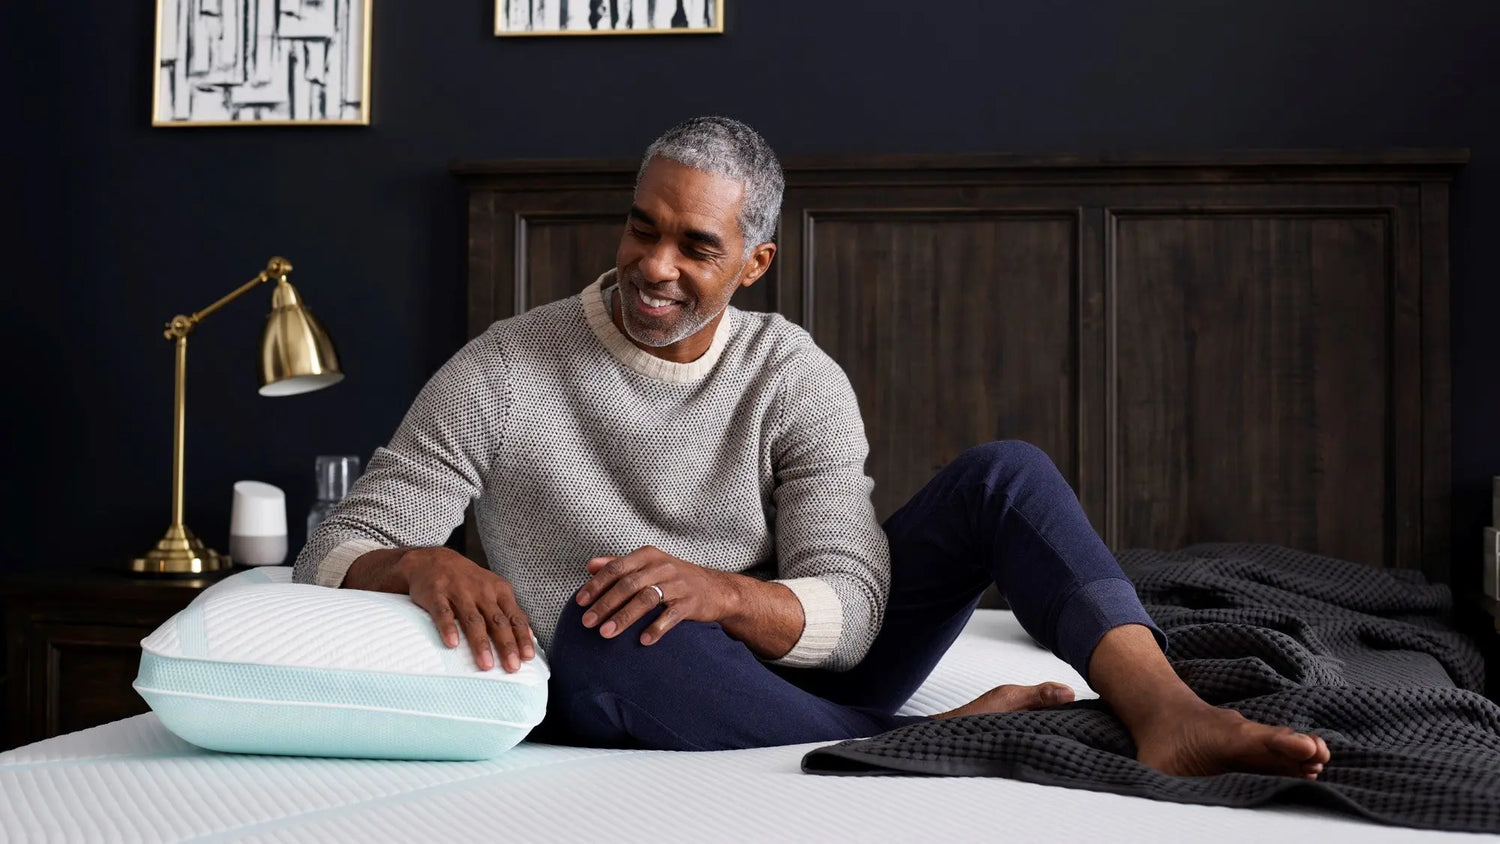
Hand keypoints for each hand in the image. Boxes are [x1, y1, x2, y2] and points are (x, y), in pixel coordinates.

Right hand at [399, 547, 534, 672]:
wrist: (432, 559)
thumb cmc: (468, 581)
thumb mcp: (492, 589)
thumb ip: (508, 611)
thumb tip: (528, 636)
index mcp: (499, 590)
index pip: (514, 617)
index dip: (522, 637)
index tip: (527, 658)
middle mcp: (482, 590)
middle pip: (497, 621)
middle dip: (506, 645)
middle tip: (512, 667)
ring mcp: (458, 591)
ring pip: (473, 620)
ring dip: (480, 643)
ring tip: (486, 665)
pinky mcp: (436, 594)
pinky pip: (443, 612)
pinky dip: (448, 627)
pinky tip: (452, 643)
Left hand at [575, 546, 736, 645]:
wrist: (715, 588)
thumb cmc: (674, 578)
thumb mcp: (648, 565)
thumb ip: (619, 564)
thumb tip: (590, 566)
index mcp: (648, 556)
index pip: (616, 568)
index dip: (596, 585)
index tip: (579, 602)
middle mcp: (662, 566)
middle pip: (628, 584)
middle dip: (605, 604)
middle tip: (587, 622)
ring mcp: (678, 584)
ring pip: (646, 599)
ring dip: (624, 617)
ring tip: (606, 633)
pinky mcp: (691, 602)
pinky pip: (671, 615)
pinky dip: (657, 628)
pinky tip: (643, 641)